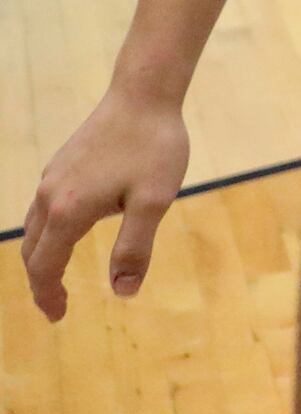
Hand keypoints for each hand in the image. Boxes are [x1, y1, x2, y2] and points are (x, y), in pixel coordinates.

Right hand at [21, 82, 190, 319]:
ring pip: (34, 229)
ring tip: (56, 276)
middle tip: (56, 306)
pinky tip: (65, 233)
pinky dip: (46, 233)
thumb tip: (122, 291)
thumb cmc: (154, 148)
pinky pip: (43, 209)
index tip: (58, 317)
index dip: (48, 295)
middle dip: (41, 282)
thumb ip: (135, 248)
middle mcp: (50, 196)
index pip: (46, 267)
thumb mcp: (154, 202)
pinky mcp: (60, 165)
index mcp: (68, 212)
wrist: (143, 96)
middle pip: (33, 252)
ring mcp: (52, 178)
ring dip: (41, 258)